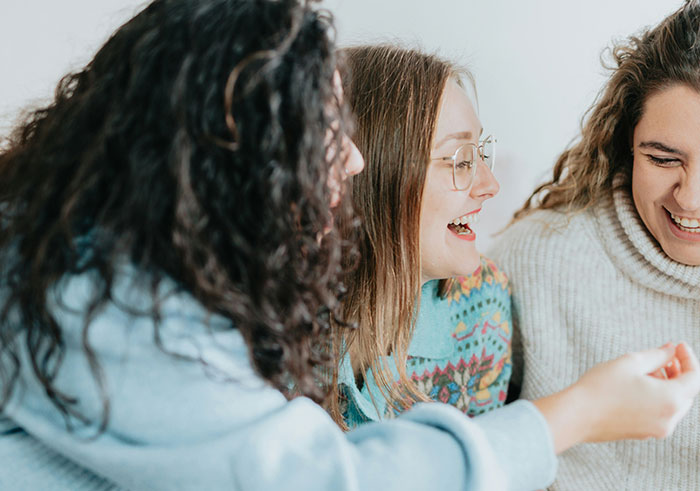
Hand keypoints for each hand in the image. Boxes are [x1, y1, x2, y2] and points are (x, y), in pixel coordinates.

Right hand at [533, 342, 699, 452]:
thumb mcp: (630, 363)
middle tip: (665, 355)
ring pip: (673, 404)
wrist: (576, 416)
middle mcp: (669, 419)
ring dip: (667, 385)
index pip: (695, 377)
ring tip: (648, 369)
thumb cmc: (601, 388)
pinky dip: (657, 398)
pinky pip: (660, 413)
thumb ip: (657, 355)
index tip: (678, 345)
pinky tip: (639, 386)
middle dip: (679, 372)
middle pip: (686, 393)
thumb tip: (671, 350)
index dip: (688, 358)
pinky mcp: (643, 433)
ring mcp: (656, 429)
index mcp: (670, 400)